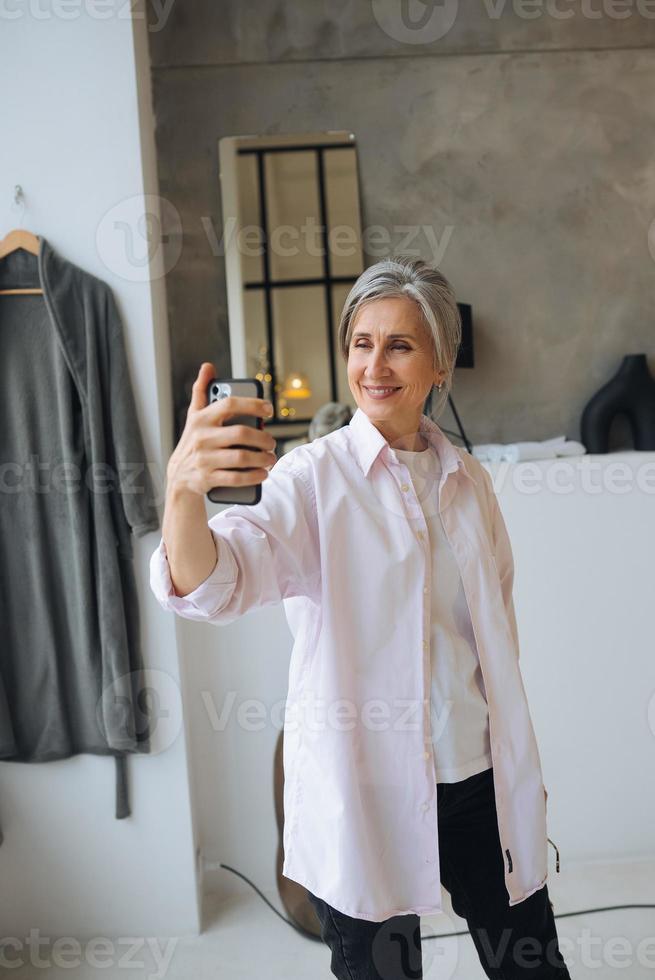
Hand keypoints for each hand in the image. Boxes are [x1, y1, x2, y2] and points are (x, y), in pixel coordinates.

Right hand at [166, 362, 276, 497]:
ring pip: (241, 458)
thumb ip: (201, 391)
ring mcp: (204, 459)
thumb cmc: (193, 442)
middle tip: (271, 442)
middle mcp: (201, 438)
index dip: (252, 403)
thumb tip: (207, 366)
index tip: (268, 408)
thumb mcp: (194, 416)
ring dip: (262, 458)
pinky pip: (236, 478)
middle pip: (241, 433)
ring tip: (270, 458)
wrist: (178, 477)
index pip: (229, 404)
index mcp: (201, 419)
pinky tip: (263, 473)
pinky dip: (253, 476)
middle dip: (263, 438)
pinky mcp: (207, 478)